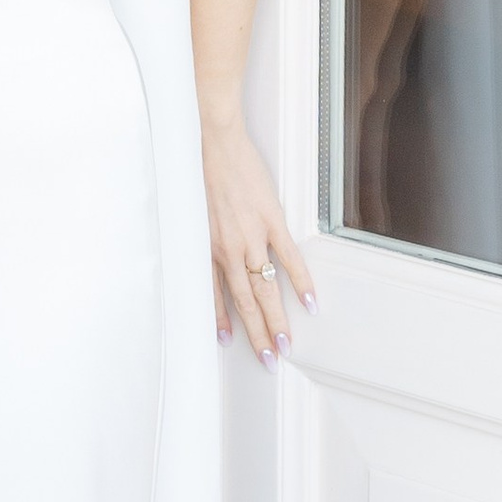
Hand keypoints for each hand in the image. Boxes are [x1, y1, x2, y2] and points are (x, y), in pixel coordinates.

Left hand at [202, 109, 315, 367]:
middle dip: (257, 334)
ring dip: (277, 320)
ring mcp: (251, 237)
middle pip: (245, 303)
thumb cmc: (198, 171)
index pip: (216, 297)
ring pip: (266, 289)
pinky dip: (300, 282)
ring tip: (286, 344)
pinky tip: (309, 303)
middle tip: (268, 359)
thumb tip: (209, 254)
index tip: (230, 343)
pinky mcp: (271, 221)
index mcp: (207, 249)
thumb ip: (203, 237)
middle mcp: (227, 250)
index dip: (222, 322)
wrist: (211, 141)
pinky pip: (289, 259)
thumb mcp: (192, 212)